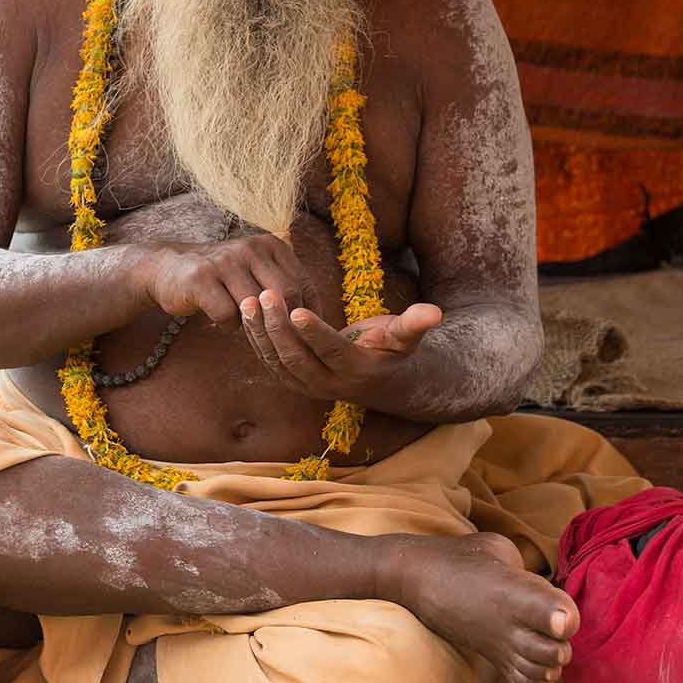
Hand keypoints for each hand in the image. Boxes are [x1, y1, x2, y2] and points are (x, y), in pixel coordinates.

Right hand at [136, 234, 309, 325]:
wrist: (170, 269)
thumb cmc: (222, 279)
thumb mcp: (257, 273)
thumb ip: (285, 288)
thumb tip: (319, 323)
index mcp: (271, 245)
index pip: (303, 284)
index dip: (306, 315)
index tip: (301, 335)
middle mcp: (251, 247)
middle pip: (285, 295)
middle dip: (282, 323)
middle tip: (274, 339)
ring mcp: (225, 261)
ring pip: (257, 307)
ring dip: (252, 325)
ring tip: (244, 325)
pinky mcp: (201, 278)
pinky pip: (227, 315)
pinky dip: (228, 326)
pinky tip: (221, 320)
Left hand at [241, 297, 442, 399]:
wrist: (382, 383)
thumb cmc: (394, 350)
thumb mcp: (406, 337)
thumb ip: (416, 324)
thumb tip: (436, 312)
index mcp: (356, 370)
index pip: (331, 351)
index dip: (314, 332)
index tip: (298, 310)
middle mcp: (329, 384)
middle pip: (297, 358)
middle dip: (278, 327)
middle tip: (266, 295)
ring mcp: (308, 387)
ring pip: (278, 362)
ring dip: (260, 333)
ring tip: (248, 301)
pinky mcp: (293, 382)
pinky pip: (270, 363)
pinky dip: (256, 340)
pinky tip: (246, 313)